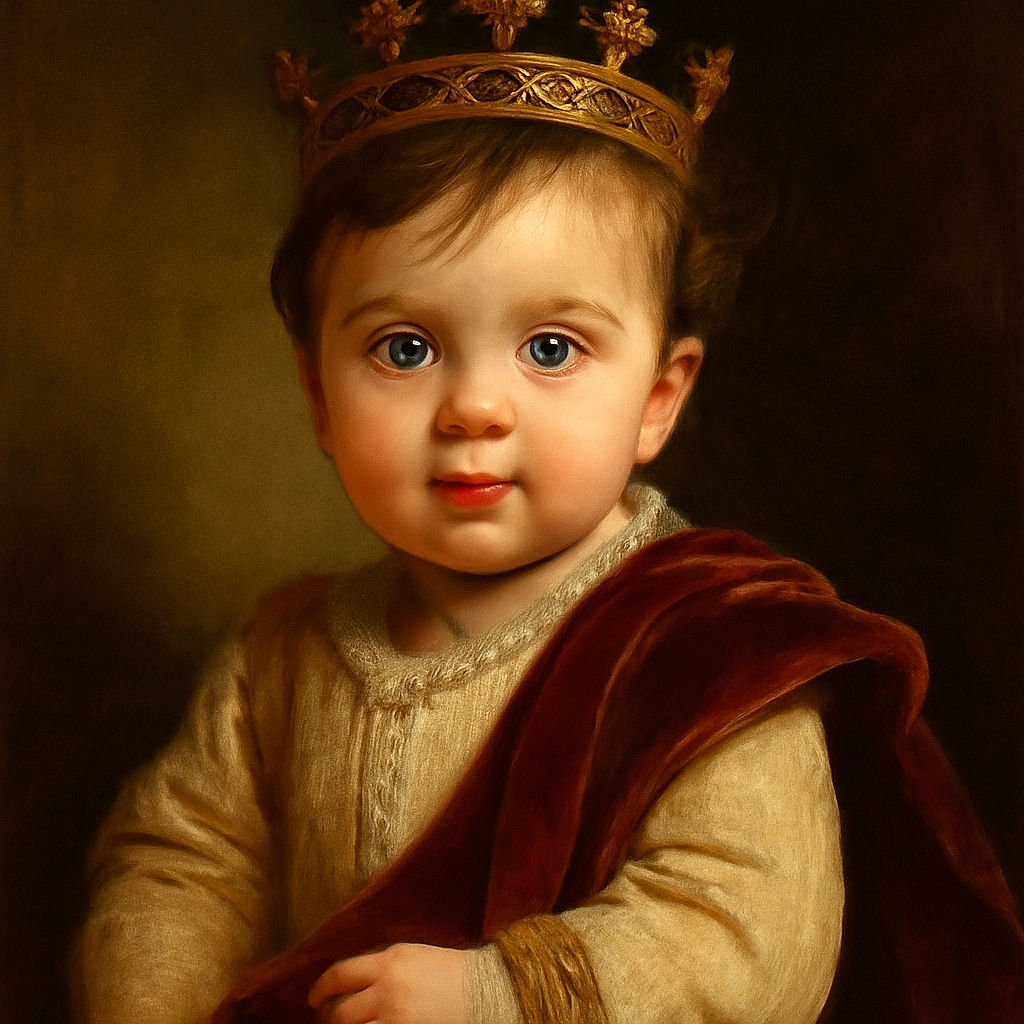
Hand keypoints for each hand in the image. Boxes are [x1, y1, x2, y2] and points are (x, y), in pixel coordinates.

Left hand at [308, 942, 468, 1023]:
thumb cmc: (452, 970)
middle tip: (326, 1020)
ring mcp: (396, 1017)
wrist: (486, 989)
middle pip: (342, 1011)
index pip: (341, 974)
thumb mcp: (413, 956)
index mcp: (390, 961)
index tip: (313, 997)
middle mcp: (388, 989)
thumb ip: (384, 964)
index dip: (321, 988)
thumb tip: (353, 979)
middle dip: (329, 1018)